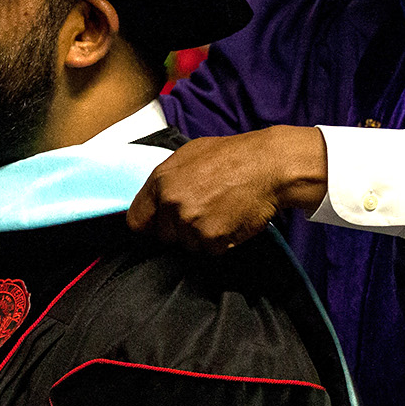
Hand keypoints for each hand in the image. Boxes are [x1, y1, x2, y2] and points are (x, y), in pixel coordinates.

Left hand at [126, 127, 327, 253]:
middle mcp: (171, 203)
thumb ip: (167, 179)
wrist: (268, 165)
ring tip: (220, 213)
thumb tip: (156, 199)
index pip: (136, 221)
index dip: (151, 225)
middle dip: (179, 230)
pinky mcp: (211, 238)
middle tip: (203, 213)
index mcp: (161, 181)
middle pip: (164, 236)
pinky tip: (230, 221)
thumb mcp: (189, 154)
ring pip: (187, 245)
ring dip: (202, 237)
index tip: (161, 225)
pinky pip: (209, 251)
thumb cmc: (233, 155)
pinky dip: (220, 242)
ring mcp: (190, 222)